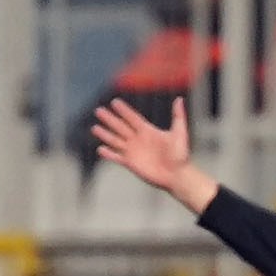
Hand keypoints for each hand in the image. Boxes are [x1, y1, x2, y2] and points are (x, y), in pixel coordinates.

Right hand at [93, 96, 217, 213]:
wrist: (177, 176)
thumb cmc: (180, 155)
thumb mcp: (179, 133)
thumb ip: (178, 116)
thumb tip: (179, 99)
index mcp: (147, 130)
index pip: (132, 118)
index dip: (124, 110)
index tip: (114, 102)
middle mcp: (138, 139)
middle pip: (120, 127)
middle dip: (109, 119)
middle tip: (98, 111)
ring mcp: (133, 152)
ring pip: (116, 141)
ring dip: (105, 135)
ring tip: (94, 128)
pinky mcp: (131, 164)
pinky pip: (117, 157)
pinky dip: (109, 154)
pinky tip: (101, 149)